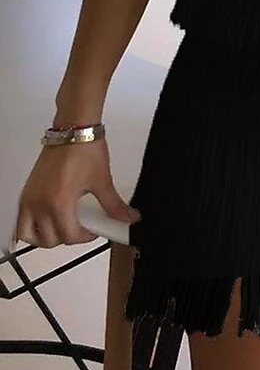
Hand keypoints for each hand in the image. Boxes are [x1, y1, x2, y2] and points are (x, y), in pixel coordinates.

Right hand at [14, 138, 139, 248]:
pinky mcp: (26, 192)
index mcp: (59, 202)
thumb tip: (127, 218)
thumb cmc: (85, 149)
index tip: (95, 229)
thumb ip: (114, 205)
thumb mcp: (102, 180)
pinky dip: (31, 227)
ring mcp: (30, 198)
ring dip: (46, 237)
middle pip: (49, 239)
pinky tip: (48, 220)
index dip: (86, 237)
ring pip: (29, 235)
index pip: (69, 236)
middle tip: (82, 227)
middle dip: (68, 237)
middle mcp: (39, 203)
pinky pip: (21, 221)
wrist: (74, 129)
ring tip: (64, 226)